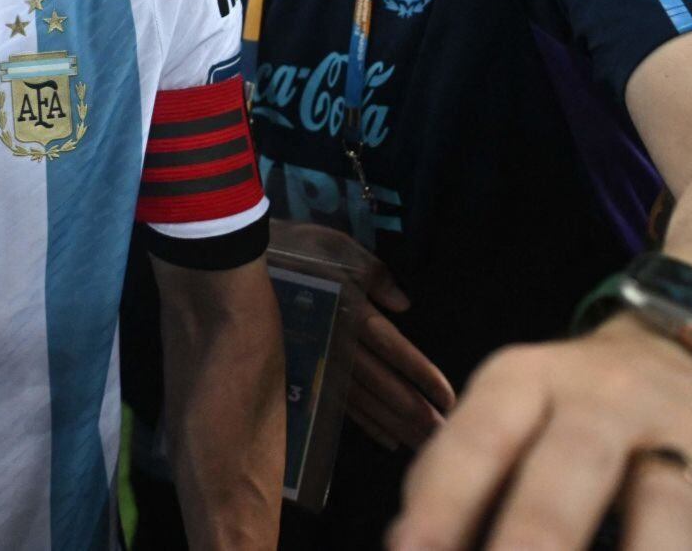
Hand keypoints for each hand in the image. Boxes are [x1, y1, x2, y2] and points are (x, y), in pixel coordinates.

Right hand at [269, 224, 454, 451]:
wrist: (244, 262)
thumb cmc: (297, 248)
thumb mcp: (339, 248)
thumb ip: (374, 273)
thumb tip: (404, 305)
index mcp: (351, 311)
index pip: (393, 349)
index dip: (421, 374)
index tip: (447, 398)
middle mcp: (339, 342)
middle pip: (382, 384)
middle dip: (413, 410)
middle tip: (442, 434)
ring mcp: (322, 359)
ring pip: (364, 400)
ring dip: (393, 423)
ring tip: (420, 443)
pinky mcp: (309, 368)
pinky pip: (340, 402)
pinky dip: (364, 422)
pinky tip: (385, 438)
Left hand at [388, 314, 691, 550]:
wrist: (687, 350)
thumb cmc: (564, 410)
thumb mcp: (505, 411)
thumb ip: (459, 477)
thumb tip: (409, 548)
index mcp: (528, 381)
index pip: (480, 438)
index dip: (443, 501)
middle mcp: (608, 400)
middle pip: (574, 467)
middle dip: (537, 539)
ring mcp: (687, 437)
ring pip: (670, 504)